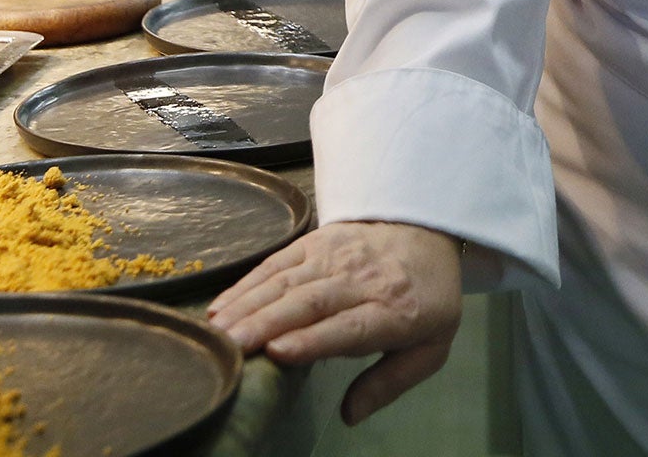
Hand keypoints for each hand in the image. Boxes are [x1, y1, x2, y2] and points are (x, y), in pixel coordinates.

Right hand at [207, 220, 463, 426]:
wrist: (427, 232)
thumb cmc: (425, 299)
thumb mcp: (430, 348)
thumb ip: (390, 383)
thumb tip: (351, 415)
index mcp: (396, 310)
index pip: (351, 326)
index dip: (314, 339)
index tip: (278, 352)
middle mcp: (363, 279)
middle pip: (311, 301)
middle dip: (266, 324)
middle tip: (231, 348)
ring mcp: (337, 255)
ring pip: (287, 280)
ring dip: (249, 306)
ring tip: (218, 332)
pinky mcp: (316, 240)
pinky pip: (277, 262)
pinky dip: (247, 284)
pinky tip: (222, 306)